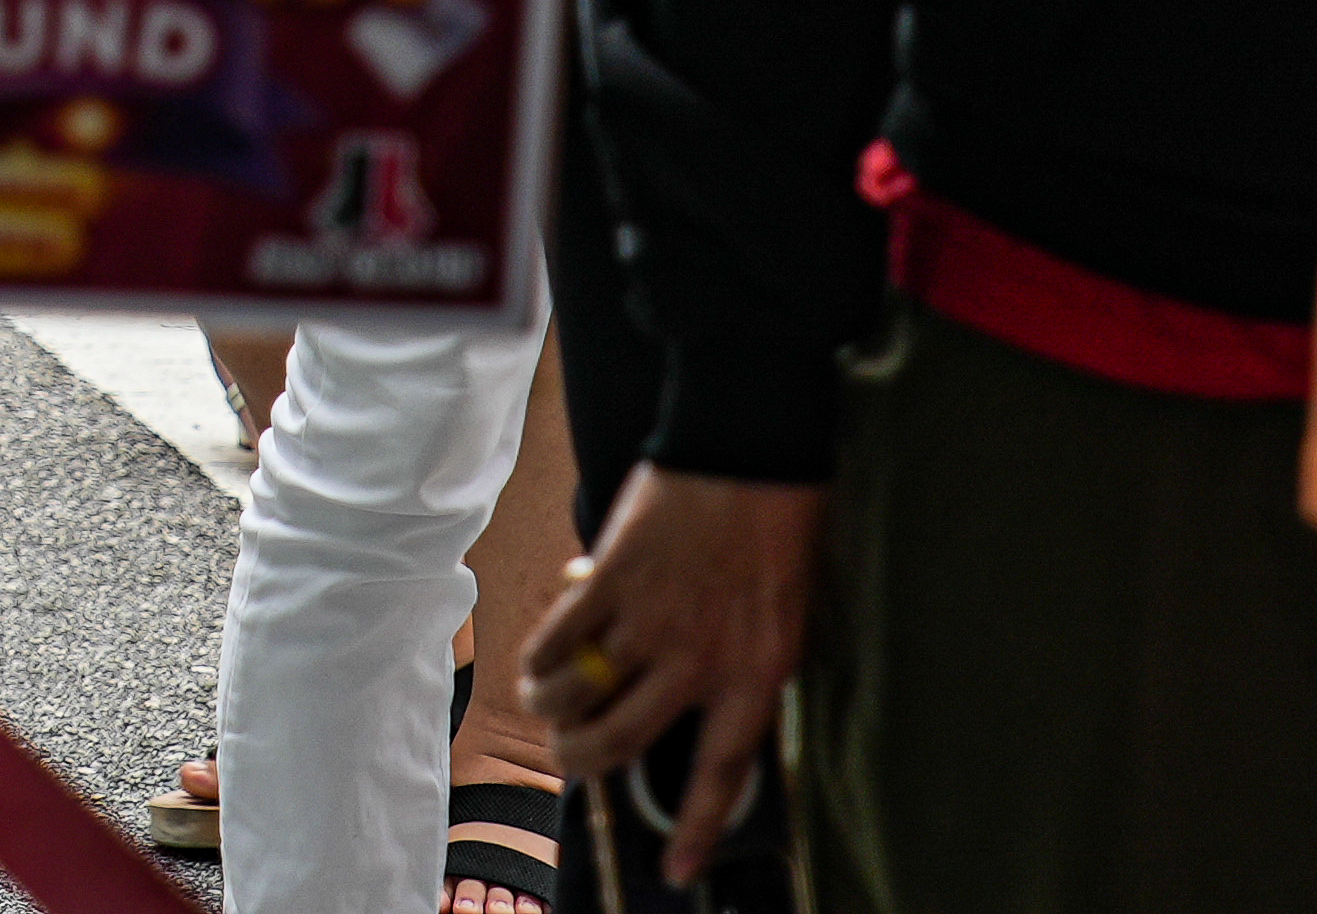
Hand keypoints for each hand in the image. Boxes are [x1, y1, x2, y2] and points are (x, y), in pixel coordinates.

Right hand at [523, 470, 828, 891]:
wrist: (747, 446)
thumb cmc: (774, 525)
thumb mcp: (778, 612)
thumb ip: (728, 660)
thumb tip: (659, 688)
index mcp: (757, 673)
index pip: (724, 771)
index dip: (697, 827)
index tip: (677, 869)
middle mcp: (701, 659)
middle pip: (623, 743)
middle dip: (582, 761)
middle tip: (570, 756)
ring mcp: (651, 620)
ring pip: (578, 697)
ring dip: (551, 709)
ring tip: (546, 702)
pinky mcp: (610, 579)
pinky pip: (559, 641)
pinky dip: (540, 658)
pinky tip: (538, 660)